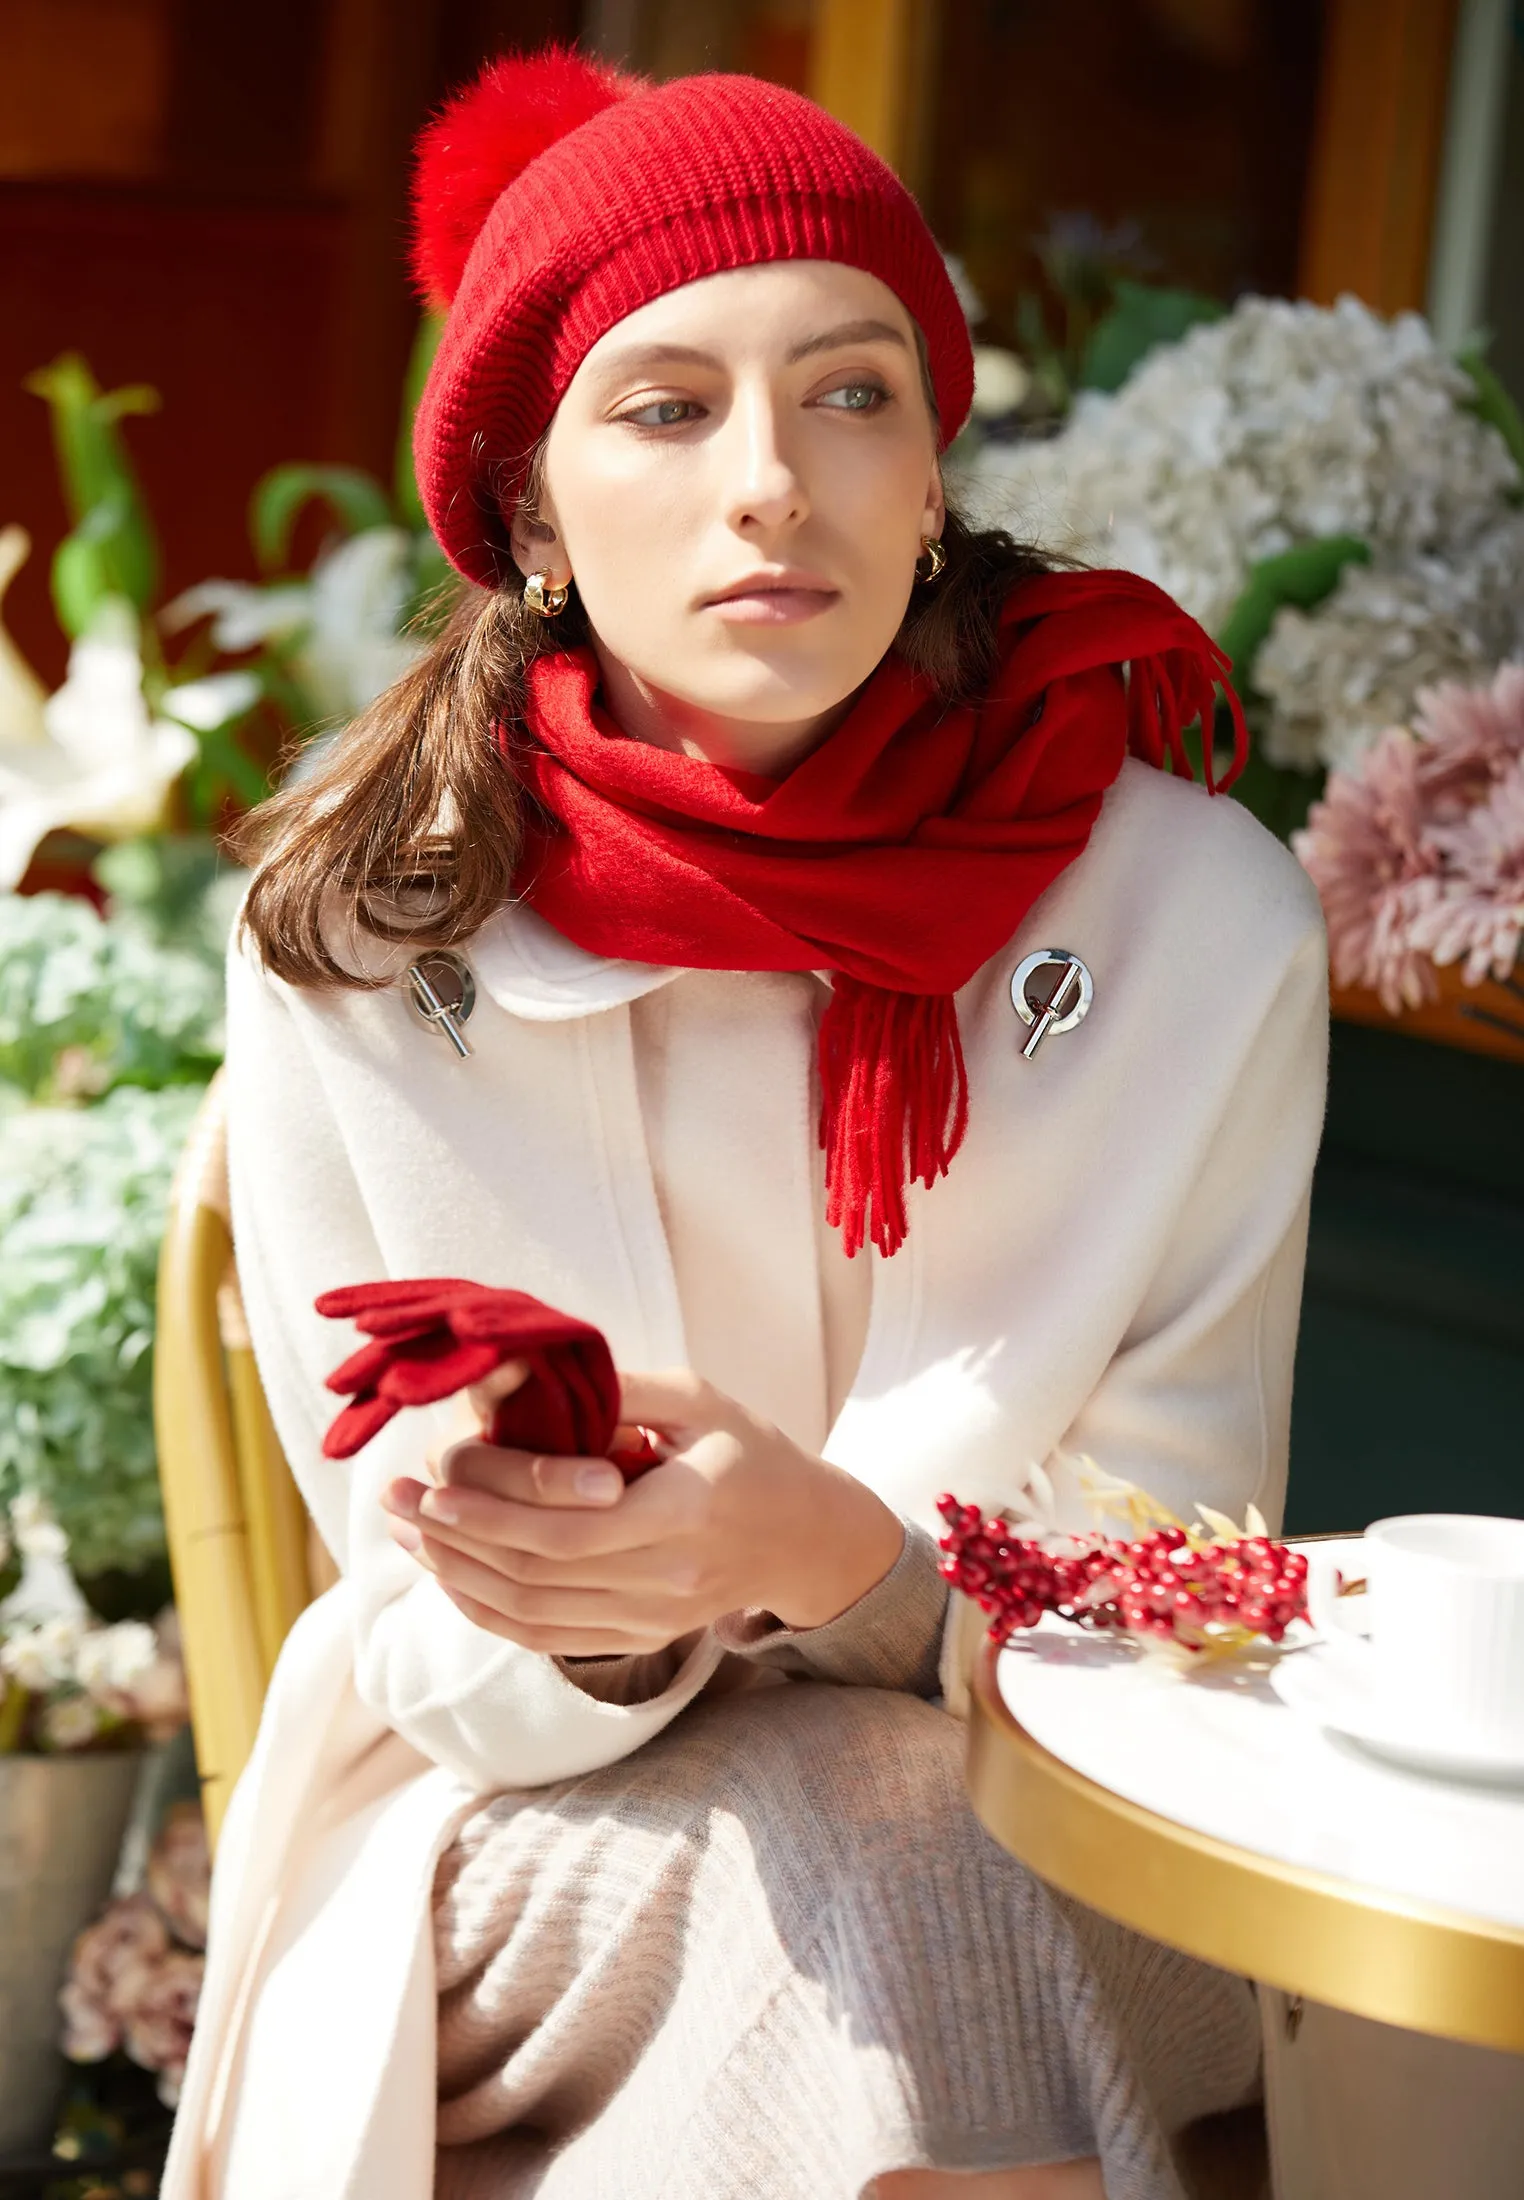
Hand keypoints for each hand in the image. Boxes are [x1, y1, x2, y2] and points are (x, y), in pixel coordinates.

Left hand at [378, 1366, 904, 1656]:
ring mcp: (653, 1619)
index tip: (433, 1480)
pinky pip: (547, 1638)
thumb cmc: (752, 1451)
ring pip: (532, 1612)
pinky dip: (489, 1612)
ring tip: (406, 1534)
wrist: (806, 1536)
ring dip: (457, 1576)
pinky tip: (450, 1577)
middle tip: (397, 1500)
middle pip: (535, 1574)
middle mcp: (666, 1580)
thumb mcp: (700, 1400)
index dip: (489, 1513)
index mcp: (684, 1513)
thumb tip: (528, 1384)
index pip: (564, 1530)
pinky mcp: (641, 1638)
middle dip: (454, 1539)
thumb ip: (620, 1392)